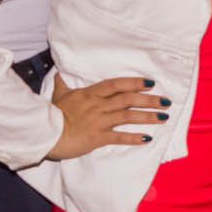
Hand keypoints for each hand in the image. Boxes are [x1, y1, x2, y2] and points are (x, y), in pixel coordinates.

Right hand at [45, 77, 168, 159]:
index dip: (134, 82)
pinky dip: (133, 137)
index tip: (150, 83)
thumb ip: (62, 84)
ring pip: (127, 116)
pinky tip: (147, 138)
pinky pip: (119, 136)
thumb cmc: (52, 114)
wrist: (45, 133)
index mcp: (90, 94)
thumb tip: (58, 73)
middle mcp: (98, 105)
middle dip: (149, 100)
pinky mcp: (98, 137)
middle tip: (166, 101)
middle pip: (128, 99)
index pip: (116, 85)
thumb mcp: (58, 95)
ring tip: (163, 117)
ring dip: (147, 116)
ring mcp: (99, 121)